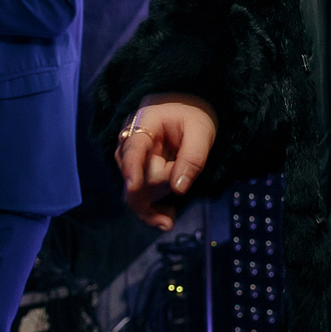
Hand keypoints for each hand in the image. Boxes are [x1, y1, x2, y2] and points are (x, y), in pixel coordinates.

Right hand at [118, 94, 218, 229]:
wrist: (187, 110)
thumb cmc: (194, 116)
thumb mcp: (201, 131)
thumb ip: (191, 158)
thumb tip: (178, 189)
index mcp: (144, 124)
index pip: (134, 149)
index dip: (132, 169)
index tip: (132, 188)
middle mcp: (129, 144)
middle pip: (136, 176)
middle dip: (160, 187)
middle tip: (182, 185)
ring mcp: (130, 161)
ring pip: (133, 192)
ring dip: (151, 208)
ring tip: (170, 220)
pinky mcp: (136, 175)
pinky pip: (137, 197)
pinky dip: (150, 211)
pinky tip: (165, 220)